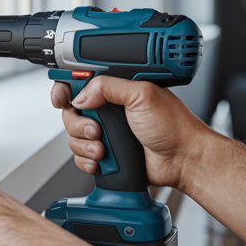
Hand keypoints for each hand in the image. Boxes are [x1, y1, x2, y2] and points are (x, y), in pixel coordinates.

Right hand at [50, 77, 213, 190]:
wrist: (183, 159)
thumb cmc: (173, 126)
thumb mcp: (142, 95)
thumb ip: (108, 87)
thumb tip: (81, 95)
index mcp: (116, 90)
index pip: (80, 84)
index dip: (65, 90)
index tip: (62, 98)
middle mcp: (109, 111)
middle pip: (71, 113)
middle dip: (77, 124)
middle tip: (96, 129)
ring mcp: (107, 133)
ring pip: (73, 137)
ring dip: (84, 145)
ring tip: (104, 148)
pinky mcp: (107, 154)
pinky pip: (81, 157)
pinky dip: (86, 161)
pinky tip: (102, 160)